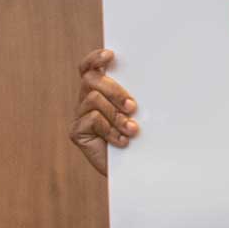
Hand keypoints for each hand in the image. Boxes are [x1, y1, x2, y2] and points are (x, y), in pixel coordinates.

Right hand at [71, 47, 139, 176]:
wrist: (134, 172)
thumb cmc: (139, 140)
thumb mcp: (139, 115)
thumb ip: (133, 98)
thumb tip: (152, 76)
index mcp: (99, 91)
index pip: (89, 67)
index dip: (95, 58)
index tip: (111, 55)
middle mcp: (86, 100)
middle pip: (91, 80)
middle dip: (114, 90)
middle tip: (133, 107)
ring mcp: (80, 116)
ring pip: (94, 99)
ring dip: (116, 114)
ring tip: (132, 130)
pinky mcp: (76, 132)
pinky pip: (92, 119)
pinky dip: (110, 130)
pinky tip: (122, 142)